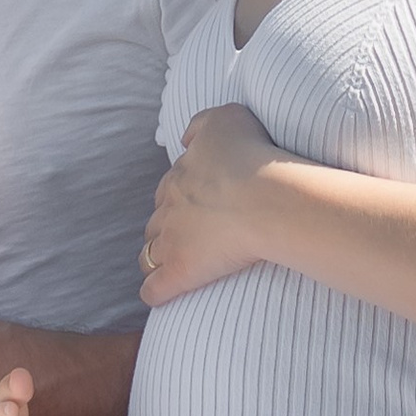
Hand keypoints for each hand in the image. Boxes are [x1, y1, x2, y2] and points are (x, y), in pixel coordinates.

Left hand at [140, 105, 283, 305]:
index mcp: (180, 176)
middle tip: (186, 237)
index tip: (194, 207)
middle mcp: (170, 207)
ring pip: (150, 255)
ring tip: (168, 267)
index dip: (178, 200)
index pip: (167, 191)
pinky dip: (155, 292)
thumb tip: (186, 139)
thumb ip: (202, 124)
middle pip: (156, 223)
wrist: (265, 196)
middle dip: (165, 229)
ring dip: (156, 260)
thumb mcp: (227, 118)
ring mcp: (172, 241)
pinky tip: (161, 296)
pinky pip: (155, 289)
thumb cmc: (252, 156)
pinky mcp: (180, 271)